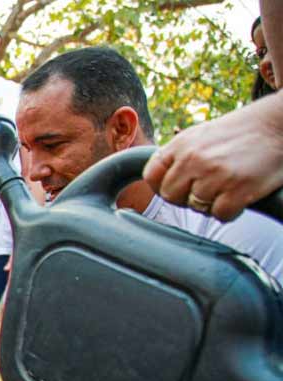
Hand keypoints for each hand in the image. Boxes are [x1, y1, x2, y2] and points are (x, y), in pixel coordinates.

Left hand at [143, 94, 282, 220]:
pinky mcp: (237, 190)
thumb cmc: (240, 132)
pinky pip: (219, 215)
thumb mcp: (201, 134)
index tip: (176, 188)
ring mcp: (215, 174)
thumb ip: (177, 155)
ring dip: (211, 203)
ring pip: (196, 207)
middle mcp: (194, 159)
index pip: (151, 175)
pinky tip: (240, 195)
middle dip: (185, 198)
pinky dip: (230, 211)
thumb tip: (156, 179)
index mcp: (181, 144)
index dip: (160, 186)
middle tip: (206, 189)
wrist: (279, 124)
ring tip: (228, 186)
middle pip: (170, 196)